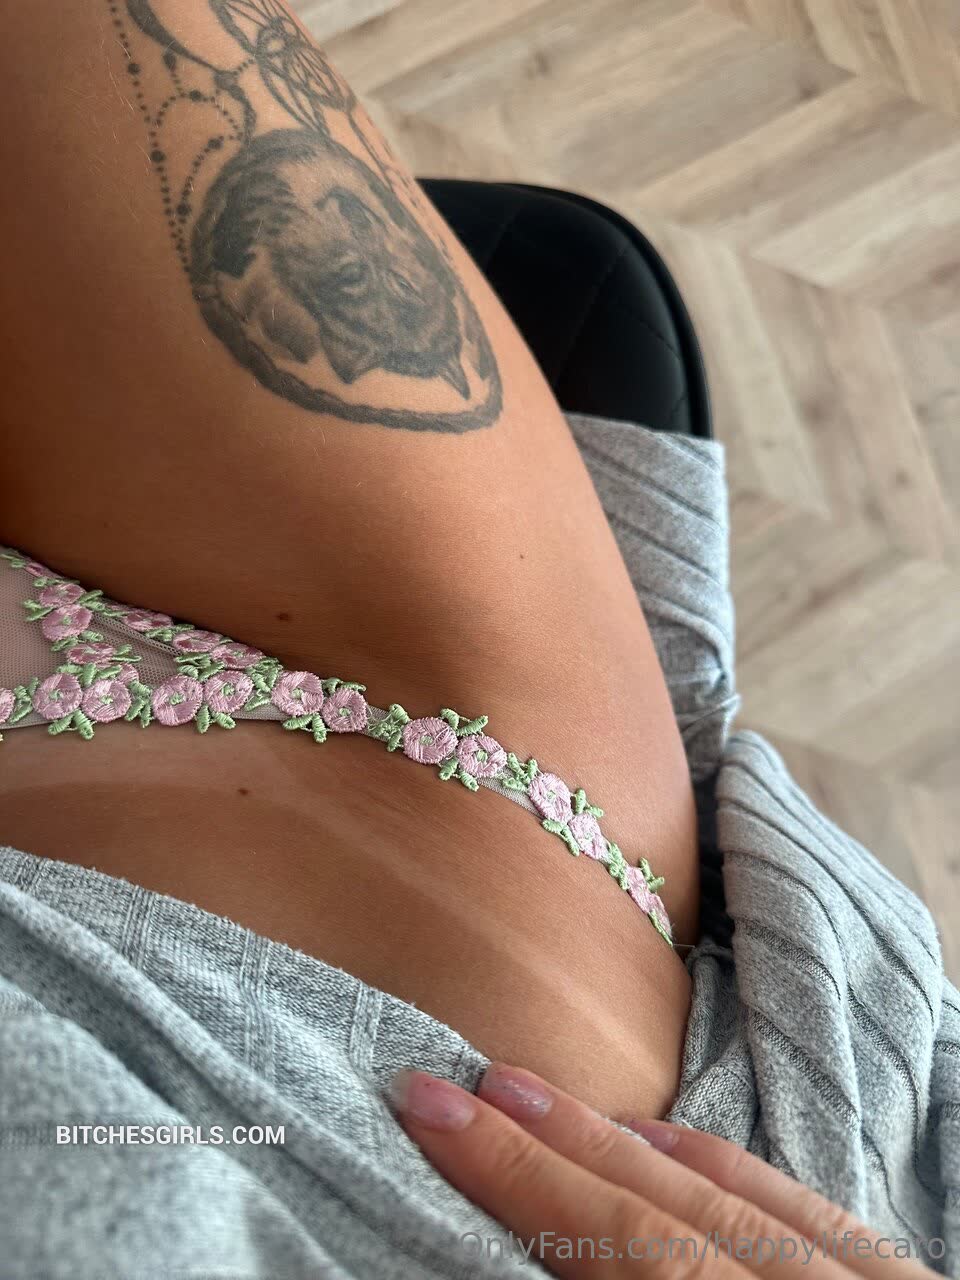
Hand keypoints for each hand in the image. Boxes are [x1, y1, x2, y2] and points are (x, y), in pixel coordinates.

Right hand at [387, 1063, 935, 1275]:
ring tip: (530, 1094)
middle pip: (666, 1225)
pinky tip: (662, 1139)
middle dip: (550, 1153)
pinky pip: (809, 1215)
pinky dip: (723, 1172)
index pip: (635, 1265)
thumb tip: (548, 1276)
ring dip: (623, 1148)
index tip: (441, 1120)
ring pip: (734, 1207)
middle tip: (456, 1086)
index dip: (530, 1190)